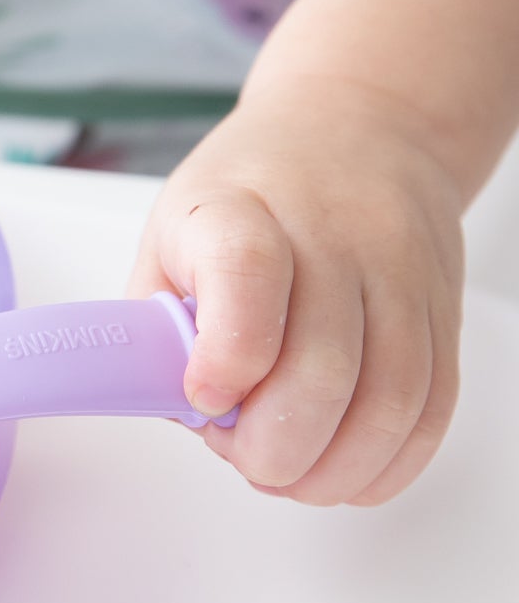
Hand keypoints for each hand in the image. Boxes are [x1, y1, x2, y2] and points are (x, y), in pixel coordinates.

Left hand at [129, 80, 465, 504]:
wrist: (358, 128)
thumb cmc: (249, 192)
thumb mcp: (171, 233)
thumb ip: (159, 322)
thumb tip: (177, 409)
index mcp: (240, 210)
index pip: (247, 273)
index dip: (226, 355)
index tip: (203, 399)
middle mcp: (332, 237)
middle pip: (323, 366)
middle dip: (275, 446)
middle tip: (244, 457)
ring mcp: (399, 274)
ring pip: (389, 400)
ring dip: (333, 468)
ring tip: (288, 475)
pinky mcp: (443, 311)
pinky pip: (433, 405)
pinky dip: (389, 461)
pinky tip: (346, 472)